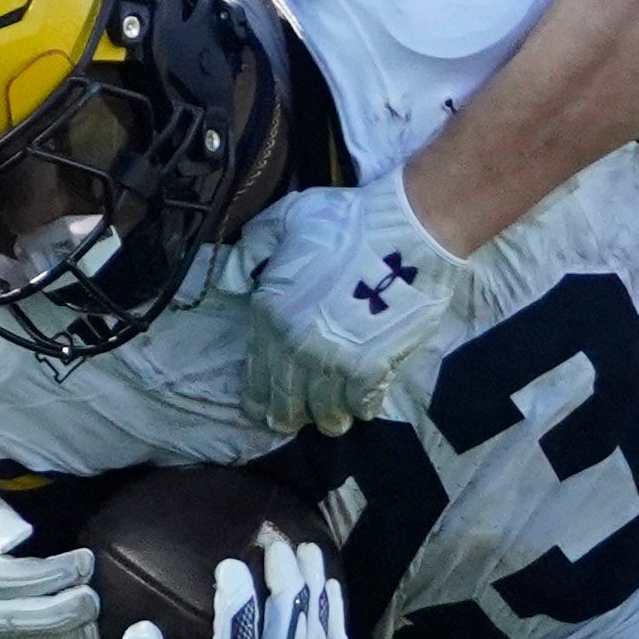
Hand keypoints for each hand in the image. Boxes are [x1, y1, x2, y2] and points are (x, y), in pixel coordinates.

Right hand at [97, 530, 352, 638]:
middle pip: (290, 625)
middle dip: (285, 576)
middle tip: (274, 542)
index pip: (241, 633)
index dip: (238, 591)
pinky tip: (328, 589)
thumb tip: (147, 629)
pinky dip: (335, 620)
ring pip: (320, 635)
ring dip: (315, 588)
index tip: (230, 562)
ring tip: (305, 551)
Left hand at [226, 172, 484, 430]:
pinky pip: (362, 404)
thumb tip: (232, 282)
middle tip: (295, 420)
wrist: (407, 232)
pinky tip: (362, 404)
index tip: (261, 408)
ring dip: (328, 417)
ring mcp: (335, 362)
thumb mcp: (284, 219)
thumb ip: (253, 249)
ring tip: (334, 419)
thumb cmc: (346, 221)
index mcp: (270, 314)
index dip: (257, 398)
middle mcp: (295, 347)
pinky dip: (361, 407)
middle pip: (286, 401)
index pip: (255, 374)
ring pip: (324, 411)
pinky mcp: (373, 370)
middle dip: (288, 416)